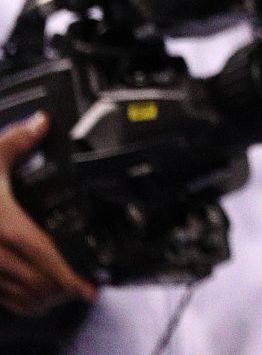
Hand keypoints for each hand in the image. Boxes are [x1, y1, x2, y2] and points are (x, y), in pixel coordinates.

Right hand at [0, 112, 95, 313]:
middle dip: (64, 289)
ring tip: (67, 293)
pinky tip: (37, 300)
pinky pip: (3, 301)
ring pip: (21, 298)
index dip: (70, 277)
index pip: (46, 256)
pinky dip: (24, 304)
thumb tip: (42, 121)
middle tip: (84, 286)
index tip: (89, 289)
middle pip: (39, 284)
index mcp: (6, 227)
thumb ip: (16, 141)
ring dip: (46, 300)